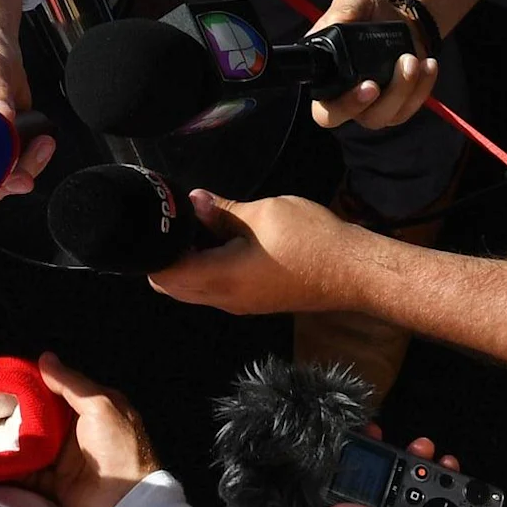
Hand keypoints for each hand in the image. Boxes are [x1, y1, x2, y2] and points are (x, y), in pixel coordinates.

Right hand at [24, 353, 158, 506]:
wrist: (125, 502)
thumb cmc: (117, 447)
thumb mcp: (99, 406)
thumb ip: (70, 383)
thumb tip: (45, 358)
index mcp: (93, 407)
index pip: (58, 389)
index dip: (34, 382)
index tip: (5, 376)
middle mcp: (78, 430)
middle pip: (41, 416)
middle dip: (15, 410)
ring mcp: (65, 457)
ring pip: (31, 442)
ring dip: (10, 438)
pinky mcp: (55, 482)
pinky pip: (28, 471)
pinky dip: (12, 466)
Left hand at [147, 191, 365, 316]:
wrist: (354, 271)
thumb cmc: (311, 241)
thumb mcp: (262, 214)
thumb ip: (222, 210)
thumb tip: (194, 201)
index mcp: (220, 279)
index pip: (163, 276)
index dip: (153, 251)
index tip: (156, 223)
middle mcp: (225, 300)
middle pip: (174, 288)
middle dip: (166, 258)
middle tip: (179, 222)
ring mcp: (241, 305)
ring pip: (195, 290)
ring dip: (189, 264)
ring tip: (201, 227)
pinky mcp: (255, 301)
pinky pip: (217, 289)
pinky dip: (208, 269)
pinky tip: (223, 240)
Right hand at [305, 0, 435, 130]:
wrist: (398, 16)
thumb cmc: (368, 13)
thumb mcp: (352, 2)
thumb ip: (342, 11)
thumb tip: (337, 24)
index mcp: (327, 81)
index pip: (324, 111)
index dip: (343, 106)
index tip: (367, 85)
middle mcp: (347, 99)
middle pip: (359, 119)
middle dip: (377, 103)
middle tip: (384, 80)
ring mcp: (374, 106)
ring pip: (386, 116)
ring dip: (403, 90)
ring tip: (412, 59)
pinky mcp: (399, 105)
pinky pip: (410, 108)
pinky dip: (422, 88)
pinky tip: (427, 65)